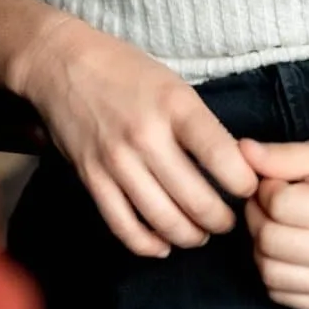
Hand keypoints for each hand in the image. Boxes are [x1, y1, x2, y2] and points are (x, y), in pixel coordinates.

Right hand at [10, 15, 257, 255]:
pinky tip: (163, 244)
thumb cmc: (125, 71)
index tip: (248, 188)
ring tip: (200, 233)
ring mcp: (116, 161)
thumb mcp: (174, 85)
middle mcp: (146, 136)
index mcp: (175, 106)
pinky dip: (148, 245)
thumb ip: (202, 126)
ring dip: (191, 237)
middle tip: (227, 220)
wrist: (61, 63)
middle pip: (198, 201)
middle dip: (222, 221)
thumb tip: (236, 169)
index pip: (225, 159)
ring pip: (165, 221)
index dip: (245, 184)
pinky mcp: (91, 178)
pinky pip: (124, 226)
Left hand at [240, 140, 308, 308]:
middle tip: (265, 206)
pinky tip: (286, 252)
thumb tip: (243, 150)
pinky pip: (281, 296)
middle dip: (257, 218)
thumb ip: (283, 155)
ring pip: (271, 274)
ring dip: (260, 248)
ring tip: (274, 228)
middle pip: (271, 242)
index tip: (274, 185)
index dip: (265, 190)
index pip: (280, 205)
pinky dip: (273, 272)